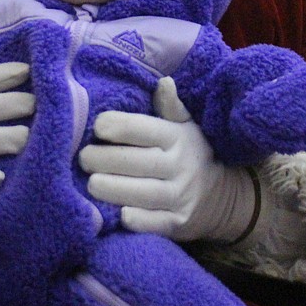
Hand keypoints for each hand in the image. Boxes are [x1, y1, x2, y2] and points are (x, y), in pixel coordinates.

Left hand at [79, 76, 256, 242]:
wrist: (223, 197)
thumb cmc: (190, 154)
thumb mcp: (185, 126)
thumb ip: (170, 107)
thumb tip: (164, 82)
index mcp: (176, 137)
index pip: (144, 129)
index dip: (118, 126)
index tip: (96, 127)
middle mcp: (179, 166)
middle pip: (137, 162)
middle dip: (105, 159)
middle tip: (82, 158)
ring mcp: (180, 196)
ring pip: (142, 193)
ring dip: (113, 189)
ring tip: (90, 184)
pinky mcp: (178, 222)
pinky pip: (154, 223)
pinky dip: (135, 220)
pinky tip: (116, 214)